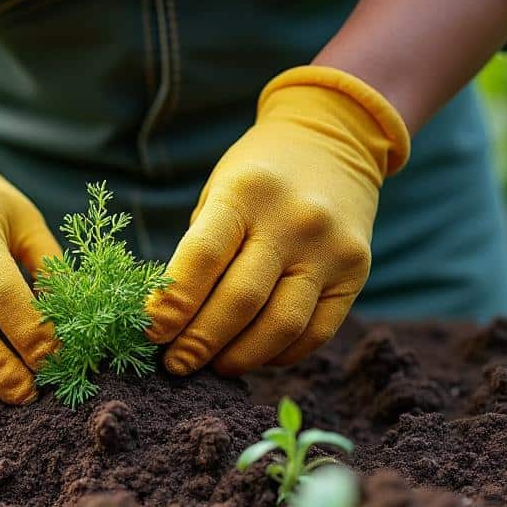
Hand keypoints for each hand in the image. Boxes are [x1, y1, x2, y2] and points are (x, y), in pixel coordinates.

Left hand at [145, 66, 409, 375]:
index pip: (203, 260)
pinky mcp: (356, 272)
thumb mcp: (219, 193)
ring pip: (280, 326)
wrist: (332, 141)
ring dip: (239, 357)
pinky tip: (253, 354)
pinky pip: (316, 332)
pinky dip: (279, 354)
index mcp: (246, 193)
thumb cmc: (256, 177)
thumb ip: (200, 252)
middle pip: (240, 301)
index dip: (172, 306)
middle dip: (199, 342)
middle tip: (175, 364)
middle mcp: (294, 220)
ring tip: (213, 365)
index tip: (149, 335)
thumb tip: (170, 323)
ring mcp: (331, 248)